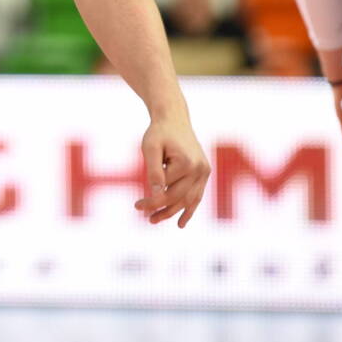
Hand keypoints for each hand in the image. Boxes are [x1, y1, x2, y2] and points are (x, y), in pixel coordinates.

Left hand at [133, 113, 210, 227]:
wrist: (174, 119)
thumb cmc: (159, 132)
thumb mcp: (150, 148)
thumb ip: (153, 171)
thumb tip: (155, 195)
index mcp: (187, 163)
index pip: (166, 190)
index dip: (151, 201)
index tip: (136, 206)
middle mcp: (200, 169)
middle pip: (179, 197)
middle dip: (161, 209)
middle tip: (145, 217)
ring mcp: (205, 172)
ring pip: (190, 200)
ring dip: (174, 213)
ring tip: (155, 220)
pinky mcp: (205, 172)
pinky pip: (197, 195)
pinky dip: (189, 209)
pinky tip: (181, 223)